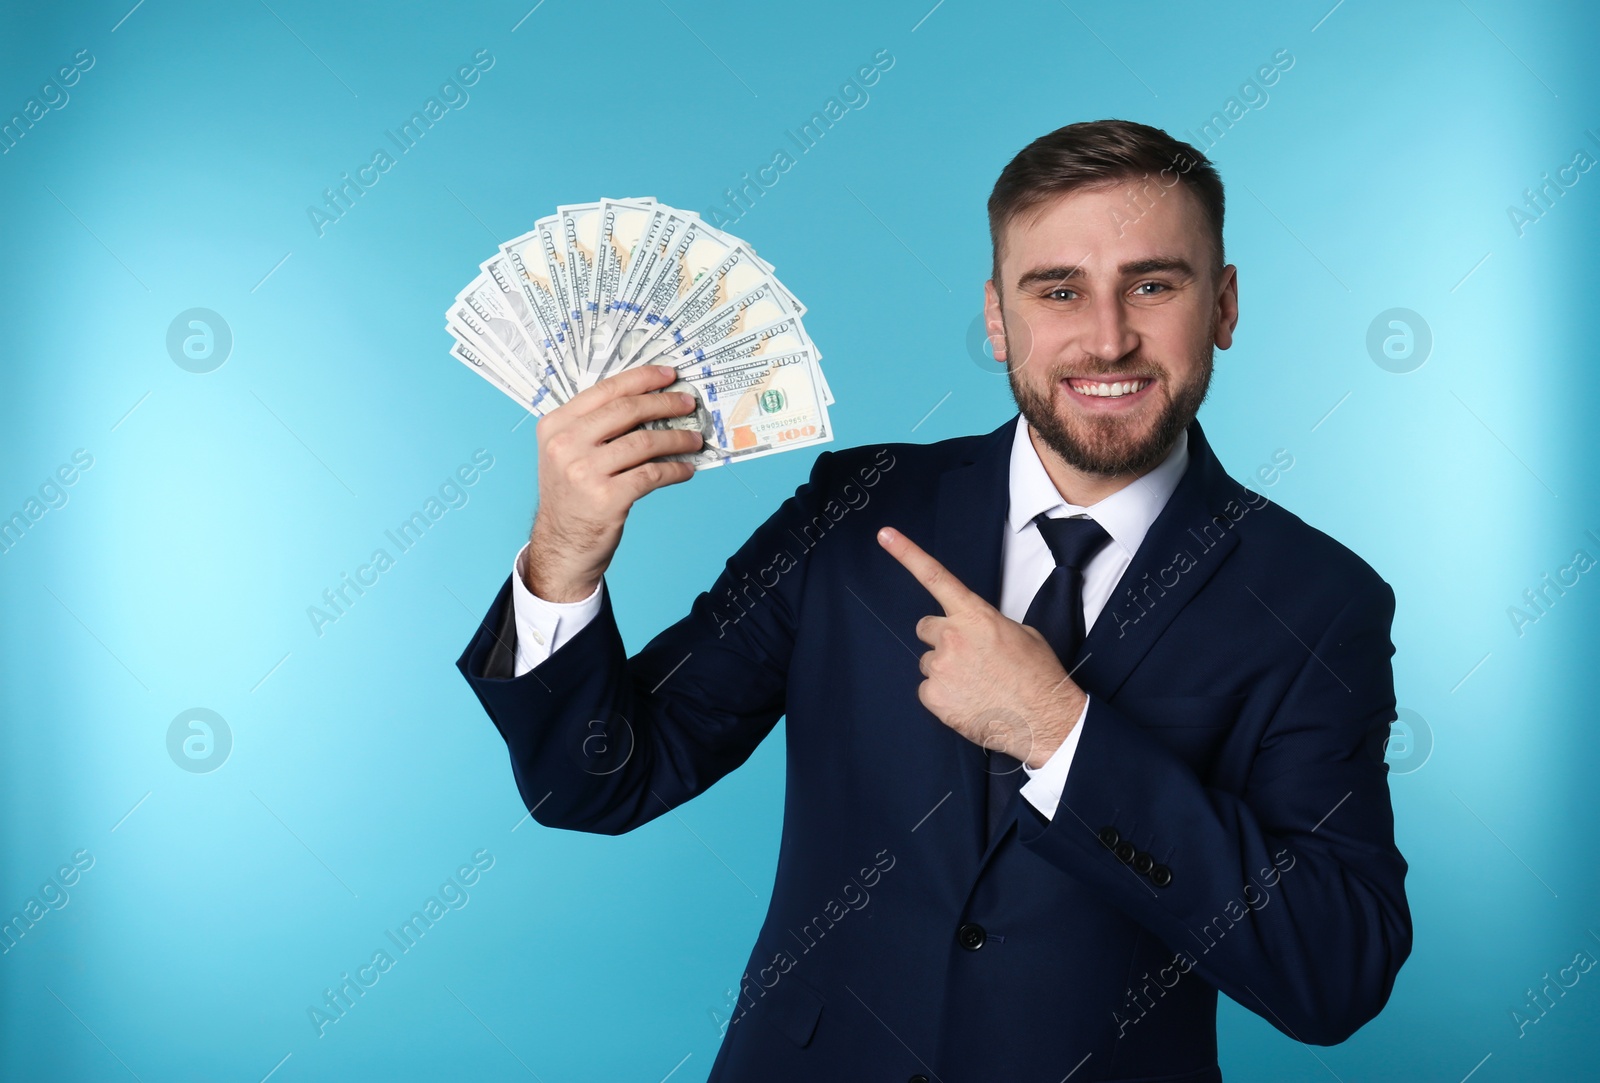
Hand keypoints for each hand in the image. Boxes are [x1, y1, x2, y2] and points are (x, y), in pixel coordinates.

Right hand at [523, 365, 702, 600]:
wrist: (562, 544)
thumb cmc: (571, 496)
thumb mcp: (565, 452)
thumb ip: (592, 425)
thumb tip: (646, 400)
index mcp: (555, 426)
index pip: (605, 391)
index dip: (642, 379)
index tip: (669, 375)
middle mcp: (565, 445)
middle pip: (627, 411)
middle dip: (664, 404)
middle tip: (688, 403)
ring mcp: (584, 472)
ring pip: (644, 442)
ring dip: (676, 439)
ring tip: (694, 440)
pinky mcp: (607, 498)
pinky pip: (652, 474)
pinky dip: (674, 469)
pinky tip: (686, 469)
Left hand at [877, 526, 1084, 766]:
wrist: (1043, 720)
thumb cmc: (1038, 677)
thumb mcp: (1021, 634)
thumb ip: (988, 623)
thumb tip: (976, 630)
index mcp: (975, 615)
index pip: (936, 576)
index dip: (907, 553)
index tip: (885, 534)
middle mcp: (952, 636)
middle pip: (926, 627)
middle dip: (942, 639)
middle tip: (968, 658)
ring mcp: (940, 666)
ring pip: (928, 661)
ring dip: (945, 670)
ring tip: (975, 685)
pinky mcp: (933, 695)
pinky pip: (927, 690)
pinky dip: (943, 696)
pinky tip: (967, 702)